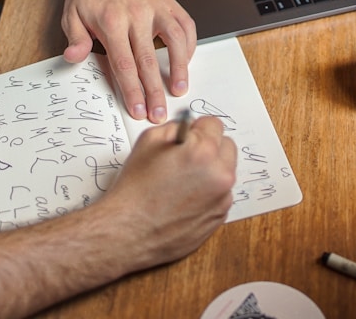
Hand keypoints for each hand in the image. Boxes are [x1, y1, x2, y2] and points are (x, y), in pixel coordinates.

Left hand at [61, 0, 196, 123]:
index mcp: (111, 21)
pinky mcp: (169, 4)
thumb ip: (76, 38)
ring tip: (179, 90)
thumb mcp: (72, 14)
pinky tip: (185, 64)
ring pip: (176, 42)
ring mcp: (157, 8)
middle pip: (150, 61)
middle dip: (155, 91)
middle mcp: (137, 14)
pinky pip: (186, 27)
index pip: (124, 64)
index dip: (132, 90)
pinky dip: (189, 47)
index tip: (138, 110)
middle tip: (159, 113)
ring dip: (180, 69)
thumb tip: (74, 58)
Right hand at [97, 116, 237, 270]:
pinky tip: (185, 199)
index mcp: (204, 152)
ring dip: (210, 171)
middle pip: (227, 147)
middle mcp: (220, 175)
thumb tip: (191, 128)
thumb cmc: (135, 189)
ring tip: (182, 182)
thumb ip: (176, 128)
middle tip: (186, 158)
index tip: (189, 136)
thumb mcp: (148, 141)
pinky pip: (221, 195)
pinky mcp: (220, 217)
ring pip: (225, 172)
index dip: (198, 129)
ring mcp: (223, 198)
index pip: (215, 125)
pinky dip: (208, 193)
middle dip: (209, 148)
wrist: (129, 231)